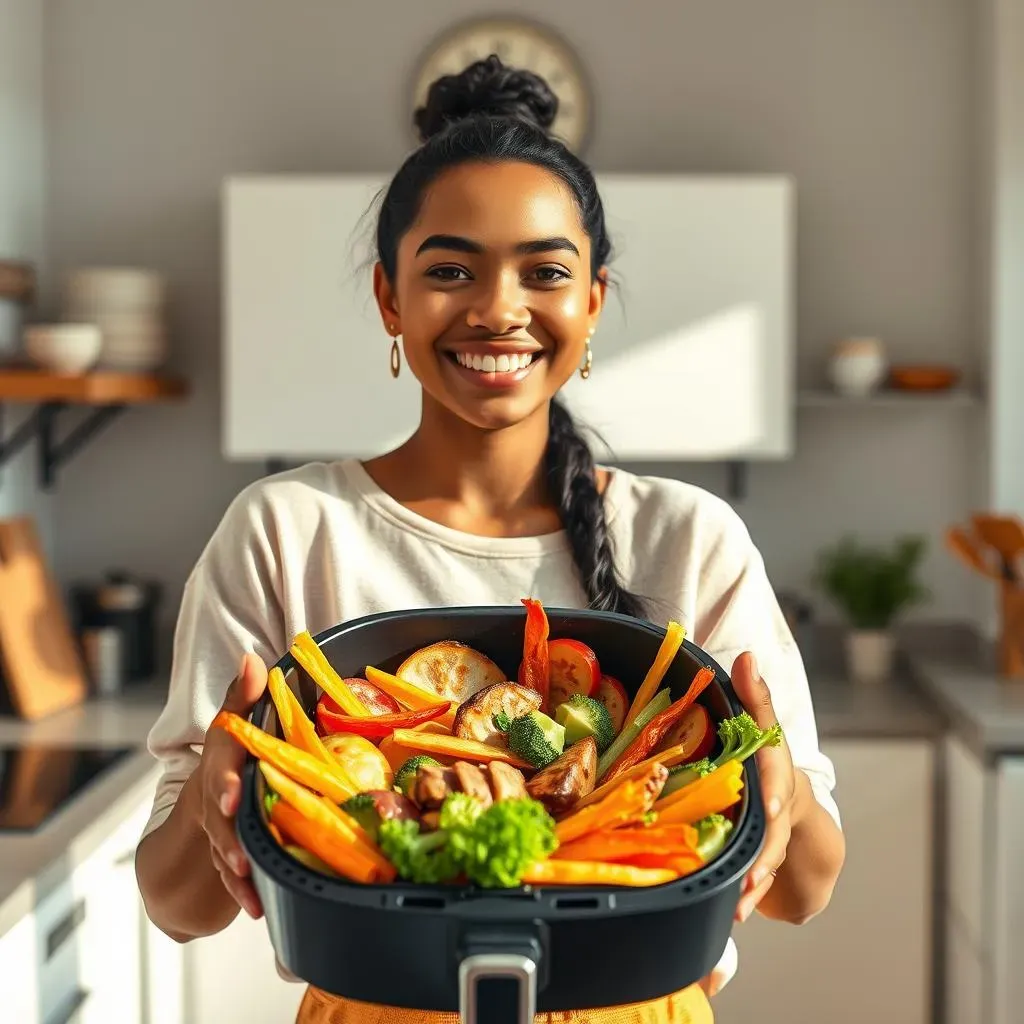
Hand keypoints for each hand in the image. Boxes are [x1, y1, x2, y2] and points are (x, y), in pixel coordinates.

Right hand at [198, 652, 268, 919]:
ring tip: (249, 882)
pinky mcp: (230, 854)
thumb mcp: (231, 728)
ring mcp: (218, 828)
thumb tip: (252, 657)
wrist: (199, 811)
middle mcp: (215, 795)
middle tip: (240, 853)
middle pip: (218, 816)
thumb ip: (242, 696)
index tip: (231, 799)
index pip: (219, 766)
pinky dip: (245, 890)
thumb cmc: (227, 759)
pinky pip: (235, 874)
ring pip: (224, 848)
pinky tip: (259, 905)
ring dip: (234, 865)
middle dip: (227, 832)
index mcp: (220, 761)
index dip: (225, 783)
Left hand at [729, 652, 796, 922]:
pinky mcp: (764, 859)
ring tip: (742, 902)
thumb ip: (755, 695)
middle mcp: (781, 802)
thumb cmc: (767, 760)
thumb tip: (747, 656)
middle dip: (767, 849)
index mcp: (776, 768)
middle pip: (777, 828)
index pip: (778, 774)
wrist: (796, 809)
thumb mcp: (762, 727)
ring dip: (757, 879)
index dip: (774, 790)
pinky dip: (747, 895)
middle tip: (755, 871)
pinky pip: (758, 877)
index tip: (773, 806)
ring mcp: (776, 834)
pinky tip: (733, 913)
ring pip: (769, 859)